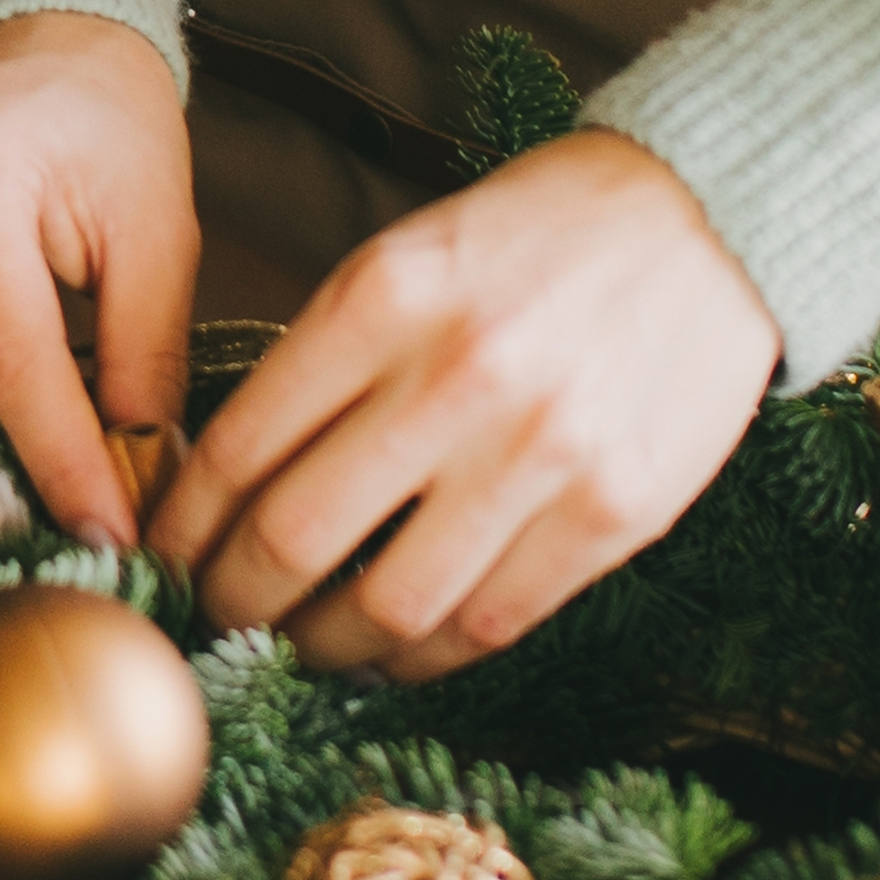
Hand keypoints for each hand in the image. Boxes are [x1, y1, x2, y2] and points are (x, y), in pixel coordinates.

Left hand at [150, 129, 780, 680]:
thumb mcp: (411, 254)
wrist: (711, 223)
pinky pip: (488, 622)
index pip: (241, 444)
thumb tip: (235, 478)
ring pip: (390, 604)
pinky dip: (424, 656)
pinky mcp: (613, 515)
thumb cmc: (541, 237)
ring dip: (323, 645)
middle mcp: (457, 378)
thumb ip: (329, 357)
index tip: (168, 555)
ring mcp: (541, 455)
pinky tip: (396, 648)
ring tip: (302, 644)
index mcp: (386, 297)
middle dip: (234, 599)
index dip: (186, 524)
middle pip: (297, 537)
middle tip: (218, 615)